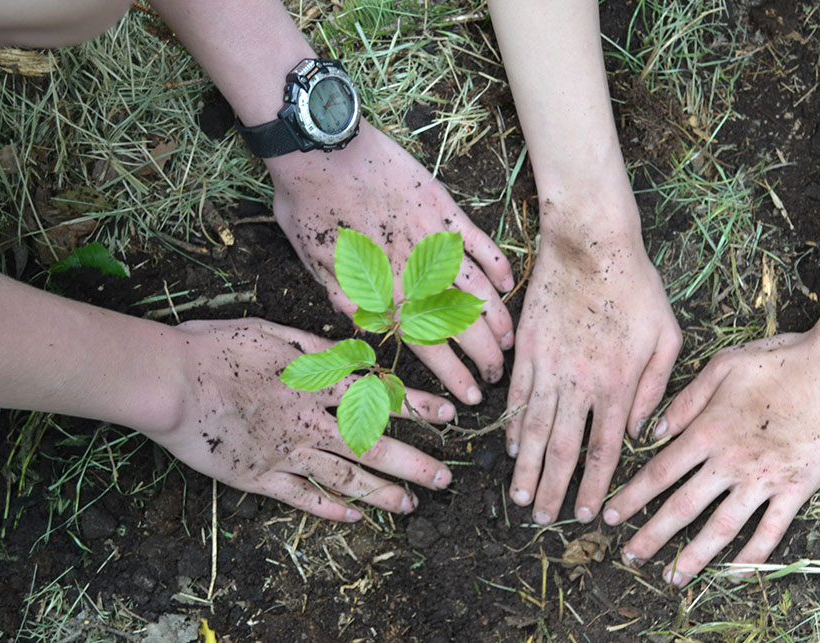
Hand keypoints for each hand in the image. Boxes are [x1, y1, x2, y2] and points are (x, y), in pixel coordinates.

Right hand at [154, 318, 455, 520]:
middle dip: (413, 464)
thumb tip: (357, 351)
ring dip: (380, 493)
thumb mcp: (273, 332)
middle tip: (444, 480)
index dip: (416, 407)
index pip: (379, 395)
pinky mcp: (258, 477)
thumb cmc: (216, 347)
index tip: (448, 417)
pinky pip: (301, 497)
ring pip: (344, 477)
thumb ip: (318, 346)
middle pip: (371, 445)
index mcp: (315, 381)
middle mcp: (308, 420)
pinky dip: (329, 509)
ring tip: (410, 507)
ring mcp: (285, 452)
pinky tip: (354, 518)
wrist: (168, 381)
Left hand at [267, 122, 514, 404]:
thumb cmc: (308, 207)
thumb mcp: (316, 266)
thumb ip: (347, 302)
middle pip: (462, 326)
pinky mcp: (444, 209)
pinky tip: (509, 285)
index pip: (429, 348)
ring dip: (499, 320)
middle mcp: (415, 273)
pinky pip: (481, 243)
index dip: (454, 376)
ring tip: (511, 343)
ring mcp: (435, 240)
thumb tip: (370, 335)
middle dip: (486, 358)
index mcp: (383, 293)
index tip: (470, 398)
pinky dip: (498, 265)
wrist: (320, 149)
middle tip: (498, 377)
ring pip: (479, 290)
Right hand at [506, 212, 681, 525]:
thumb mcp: (668, 336)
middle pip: (565, 449)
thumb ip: (656, 387)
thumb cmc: (637, 286)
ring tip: (520, 497)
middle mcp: (581, 383)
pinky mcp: (528, 349)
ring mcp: (550, 367)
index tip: (588, 514)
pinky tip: (512, 449)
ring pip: (536, 430)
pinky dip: (514, 426)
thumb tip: (640, 429)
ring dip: (528, 469)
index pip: (604, 448)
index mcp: (620, 383)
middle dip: (554, 489)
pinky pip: (518, 397)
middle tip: (544, 519)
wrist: (591, 243)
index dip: (594, 485)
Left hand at [602, 331, 819, 585]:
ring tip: (672, 578)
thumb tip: (654, 431)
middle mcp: (730, 461)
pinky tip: (735, 573)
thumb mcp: (724, 365)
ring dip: (693, 556)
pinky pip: (771, 531)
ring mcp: (764, 479)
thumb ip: (686, 400)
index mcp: (709, 430)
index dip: (631, 498)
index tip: (611, 516)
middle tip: (628, 557)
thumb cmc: (782, 359)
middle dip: (651, 536)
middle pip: (681, 506)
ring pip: (720, 527)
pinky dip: (753, 556)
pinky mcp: (796, 489)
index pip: (659, 472)